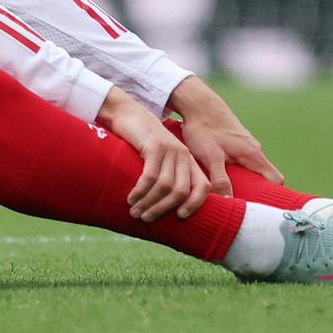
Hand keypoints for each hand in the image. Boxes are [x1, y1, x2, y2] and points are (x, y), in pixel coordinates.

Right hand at [97, 87, 210, 221]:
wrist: (129, 114)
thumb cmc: (143, 143)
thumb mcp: (161, 160)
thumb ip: (168, 178)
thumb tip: (163, 210)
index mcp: (189, 161)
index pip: (203, 186)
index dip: (196, 204)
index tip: (180, 217)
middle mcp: (183, 155)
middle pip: (181, 191)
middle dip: (163, 209)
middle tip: (145, 218)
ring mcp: (170, 149)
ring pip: (165, 187)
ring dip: (148, 203)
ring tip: (134, 211)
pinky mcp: (154, 146)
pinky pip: (150, 177)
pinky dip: (140, 192)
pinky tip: (131, 198)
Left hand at [168, 76, 282, 197]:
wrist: (198, 103)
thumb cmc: (204, 128)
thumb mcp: (211, 156)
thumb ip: (220, 180)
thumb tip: (230, 203)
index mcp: (253, 154)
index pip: (275, 180)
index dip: (273, 195)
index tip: (261, 208)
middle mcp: (254, 150)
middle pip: (264, 177)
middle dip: (256, 193)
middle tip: (241, 208)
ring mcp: (246, 145)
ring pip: (252, 169)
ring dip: (244, 183)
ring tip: (228, 197)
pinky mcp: (236, 143)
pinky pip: (243, 162)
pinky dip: (236, 172)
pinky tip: (220, 178)